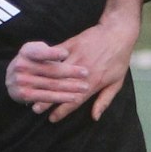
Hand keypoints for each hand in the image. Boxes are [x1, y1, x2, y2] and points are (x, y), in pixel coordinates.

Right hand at [5, 40, 85, 105]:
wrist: (10, 78)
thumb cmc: (31, 61)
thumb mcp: (35, 50)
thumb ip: (46, 51)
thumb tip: (65, 53)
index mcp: (26, 52)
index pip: (40, 52)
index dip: (52, 53)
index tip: (66, 53)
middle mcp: (21, 66)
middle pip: (50, 70)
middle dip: (70, 72)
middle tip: (86, 73)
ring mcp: (22, 81)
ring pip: (51, 85)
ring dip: (70, 87)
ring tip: (84, 87)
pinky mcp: (24, 94)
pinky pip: (46, 97)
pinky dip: (61, 98)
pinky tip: (74, 98)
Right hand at [8, 12, 137, 121]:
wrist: (118, 32)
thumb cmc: (119, 59)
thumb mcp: (117, 83)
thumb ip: (104, 101)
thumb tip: (95, 117)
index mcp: (93, 83)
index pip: (75, 101)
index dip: (63, 111)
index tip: (52, 118)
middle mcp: (82, 72)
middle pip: (61, 89)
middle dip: (47, 100)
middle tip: (36, 109)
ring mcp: (75, 57)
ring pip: (55, 73)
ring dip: (42, 82)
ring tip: (31, 90)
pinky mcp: (70, 44)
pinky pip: (55, 54)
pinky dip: (45, 62)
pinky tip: (34, 68)